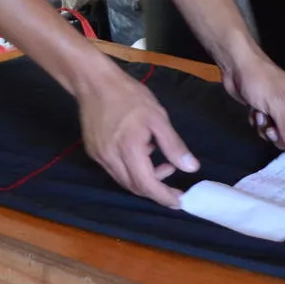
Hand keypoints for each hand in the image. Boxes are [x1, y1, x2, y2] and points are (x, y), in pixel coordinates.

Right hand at [78, 69, 197, 206]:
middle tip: (173, 182)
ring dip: (144, 179)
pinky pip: (115, 170)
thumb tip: (191, 168)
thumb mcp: (158, 117)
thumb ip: (173, 145)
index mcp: (129, 149)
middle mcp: (110, 158)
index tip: (179, 201)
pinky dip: (131, 169)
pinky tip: (141, 152)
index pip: (147, 185)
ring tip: (160, 162)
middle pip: (134, 187)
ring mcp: (99, 156)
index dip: (164, 197)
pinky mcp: (93, 152)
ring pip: (123, 180)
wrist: (94, 81)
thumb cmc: (129, 96)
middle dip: (156, 190)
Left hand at [219, 50, 284, 155]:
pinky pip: (265, 129)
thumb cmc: (260, 81)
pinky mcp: (264, 112)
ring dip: (267, 130)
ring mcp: (278, 112)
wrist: (236, 65)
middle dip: (281, 138)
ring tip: (260, 115)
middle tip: (270, 130)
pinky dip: (258, 124)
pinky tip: (253, 111)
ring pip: (278, 135)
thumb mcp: (277, 105)